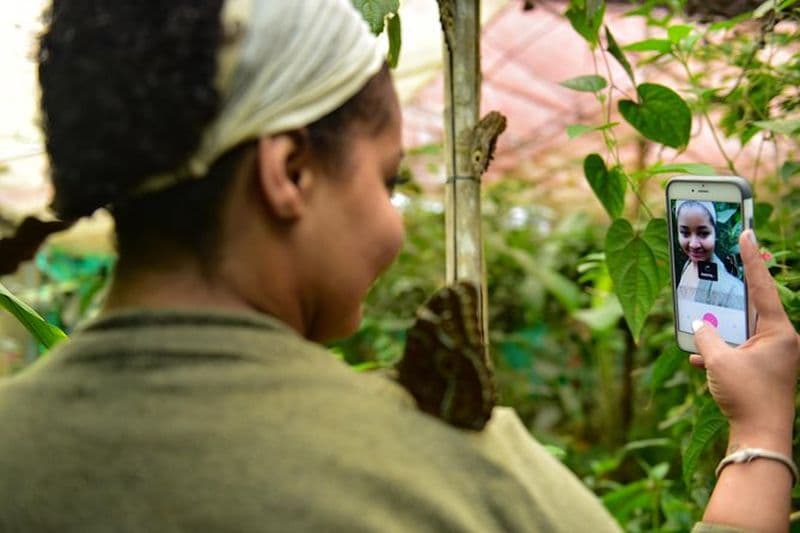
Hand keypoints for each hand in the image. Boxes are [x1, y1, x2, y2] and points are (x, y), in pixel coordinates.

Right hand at [690, 230, 799, 440]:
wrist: (760, 436)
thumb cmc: (747, 396)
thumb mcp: (719, 361)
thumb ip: (706, 336)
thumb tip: (699, 324)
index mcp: (779, 332)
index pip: (763, 287)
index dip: (751, 260)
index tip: (746, 233)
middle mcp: (782, 340)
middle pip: (757, 304)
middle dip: (738, 288)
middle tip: (728, 260)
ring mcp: (775, 355)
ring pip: (747, 327)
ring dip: (725, 323)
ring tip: (706, 310)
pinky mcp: (765, 369)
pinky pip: (742, 348)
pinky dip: (723, 348)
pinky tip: (700, 356)